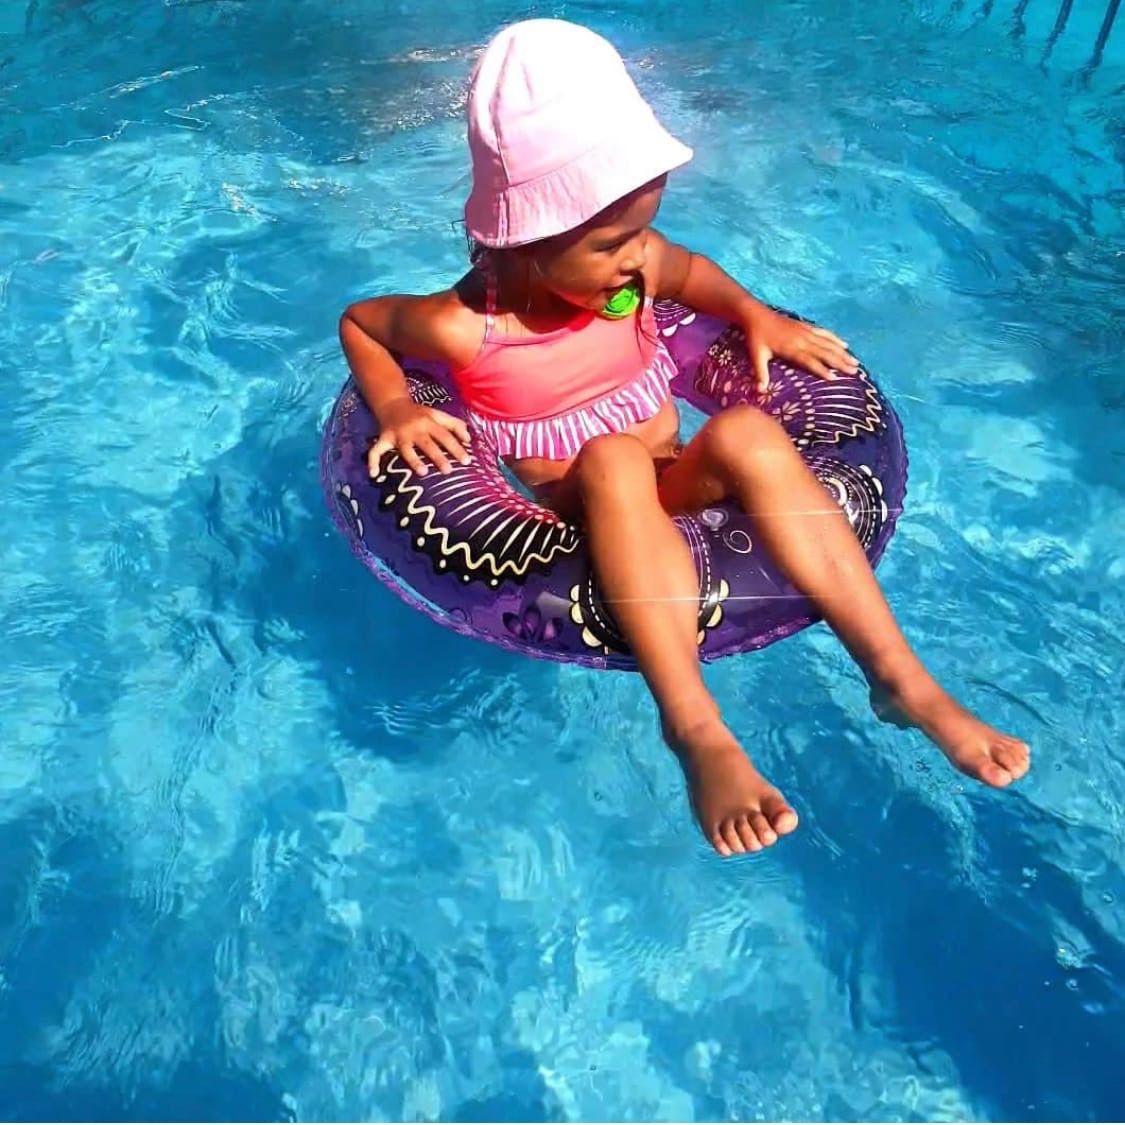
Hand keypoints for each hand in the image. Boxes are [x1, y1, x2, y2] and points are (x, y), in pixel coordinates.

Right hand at [368, 397, 471, 477]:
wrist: (392, 403)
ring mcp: (398, 435)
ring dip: (414, 460)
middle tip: (448, 470)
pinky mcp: (384, 439)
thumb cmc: (419, 413)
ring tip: (423, 472)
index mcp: (429, 422)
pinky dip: (373, 462)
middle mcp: (414, 428)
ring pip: (406, 449)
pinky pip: (376, 450)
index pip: (445, 435)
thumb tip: (469, 439)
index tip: (467, 460)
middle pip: (428, 444)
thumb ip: (455, 424)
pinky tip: (373, 474)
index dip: (457, 447)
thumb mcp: (438, 414)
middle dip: (438, 457)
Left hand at [743, 305, 858, 393]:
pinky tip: (844, 345)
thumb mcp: (756, 356)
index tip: (834, 377)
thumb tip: (760, 391)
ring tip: (855, 362)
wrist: (756, 315)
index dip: (821, 369)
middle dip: (840, 362)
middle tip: (854, 371)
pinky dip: (835, 339)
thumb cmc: (755, 338)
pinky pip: (824, 333)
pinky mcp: (806, 326)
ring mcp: (805, 331)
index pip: (809, 360)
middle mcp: (802, 339)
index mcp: (791, 348)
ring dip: (842, 352)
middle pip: (825, 352)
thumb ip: (760, 373)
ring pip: (828, 343)